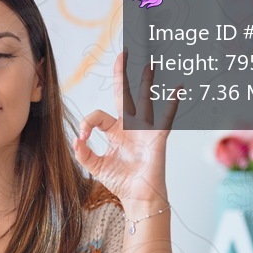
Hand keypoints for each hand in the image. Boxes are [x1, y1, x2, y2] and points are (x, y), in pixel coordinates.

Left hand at [73, 50, 178, 208]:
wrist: (138, 198)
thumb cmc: (121, 182)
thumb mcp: (95, 167)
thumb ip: (83, 154)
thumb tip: (75, 141)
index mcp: (114, 132)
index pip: (97, 116)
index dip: (86, 123)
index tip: (82, 137)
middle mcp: (130, 127)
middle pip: (125, 96)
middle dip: (123, 75)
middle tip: (123, 54)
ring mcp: (144, 131)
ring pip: (144, 101)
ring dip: (146, 82)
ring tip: (149, 64)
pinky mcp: (157, 138)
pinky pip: (165, 118)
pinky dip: (171, 104)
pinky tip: (177, 90)